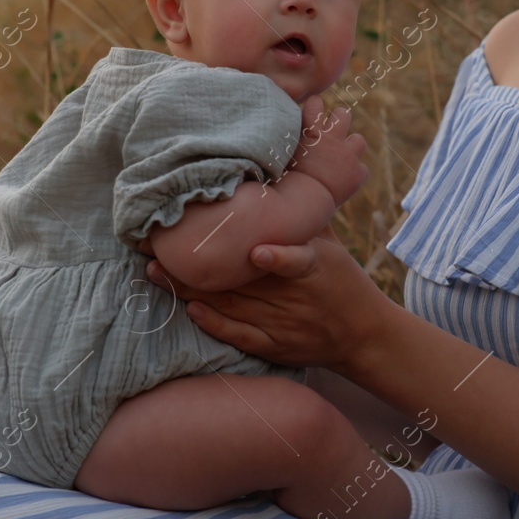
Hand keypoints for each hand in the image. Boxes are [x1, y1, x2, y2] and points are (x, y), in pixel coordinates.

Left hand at [143, 233, 391, 370]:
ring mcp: (282, 324)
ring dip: (190, 289)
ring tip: (155, 270)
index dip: (279, 258)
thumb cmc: (343, 280)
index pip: (298, 260)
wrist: (363, 335)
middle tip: (157, 245)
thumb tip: (281, 172)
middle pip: (244, 281)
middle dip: (200, 262)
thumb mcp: (332, 245)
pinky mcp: (273, 346)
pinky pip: (239, 335)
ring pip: (232, 306)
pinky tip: (189, 308)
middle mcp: (295, 297)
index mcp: (314, 266)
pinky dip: (214, 323)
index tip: (257, 252)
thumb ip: (303, 216)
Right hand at [288, 96, 367, 204]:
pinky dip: (355, 174)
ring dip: (352, 147)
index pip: (316, 103)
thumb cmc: (281, 178)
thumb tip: (271, 133)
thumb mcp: (278, 153)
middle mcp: (331, 139)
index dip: (316, 104)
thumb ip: (283, 141)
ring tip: (343, 155)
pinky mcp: (357, 174)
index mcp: (310, 130)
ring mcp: (347, 155)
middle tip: (333, 131)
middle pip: (343, 115)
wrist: (302, 200)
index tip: (315, 106)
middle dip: (340, 120)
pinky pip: (362, 170)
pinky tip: (345, 180)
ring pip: (358, 140)